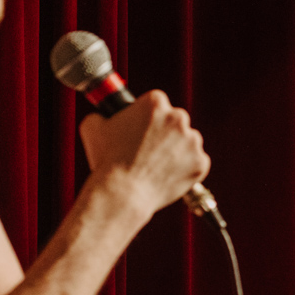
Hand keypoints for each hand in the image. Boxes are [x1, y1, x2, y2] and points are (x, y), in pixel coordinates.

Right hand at [78, 91, 210, 216]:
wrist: (123, 192)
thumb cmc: (106, 159)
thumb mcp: (93, 127)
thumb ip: (102, 114)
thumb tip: (103, 114)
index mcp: (156, 102)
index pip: (156, 103)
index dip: (147, 117)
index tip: (141, 128)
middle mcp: (178, 117)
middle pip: (175, 121)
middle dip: (165, 132)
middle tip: (148, 149)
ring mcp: (193, 141)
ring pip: (187, 142)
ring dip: (177, 150)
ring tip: (155, 165)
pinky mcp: (201, 162)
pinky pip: (196, 163)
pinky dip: (186, 169)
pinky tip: (167, 175)